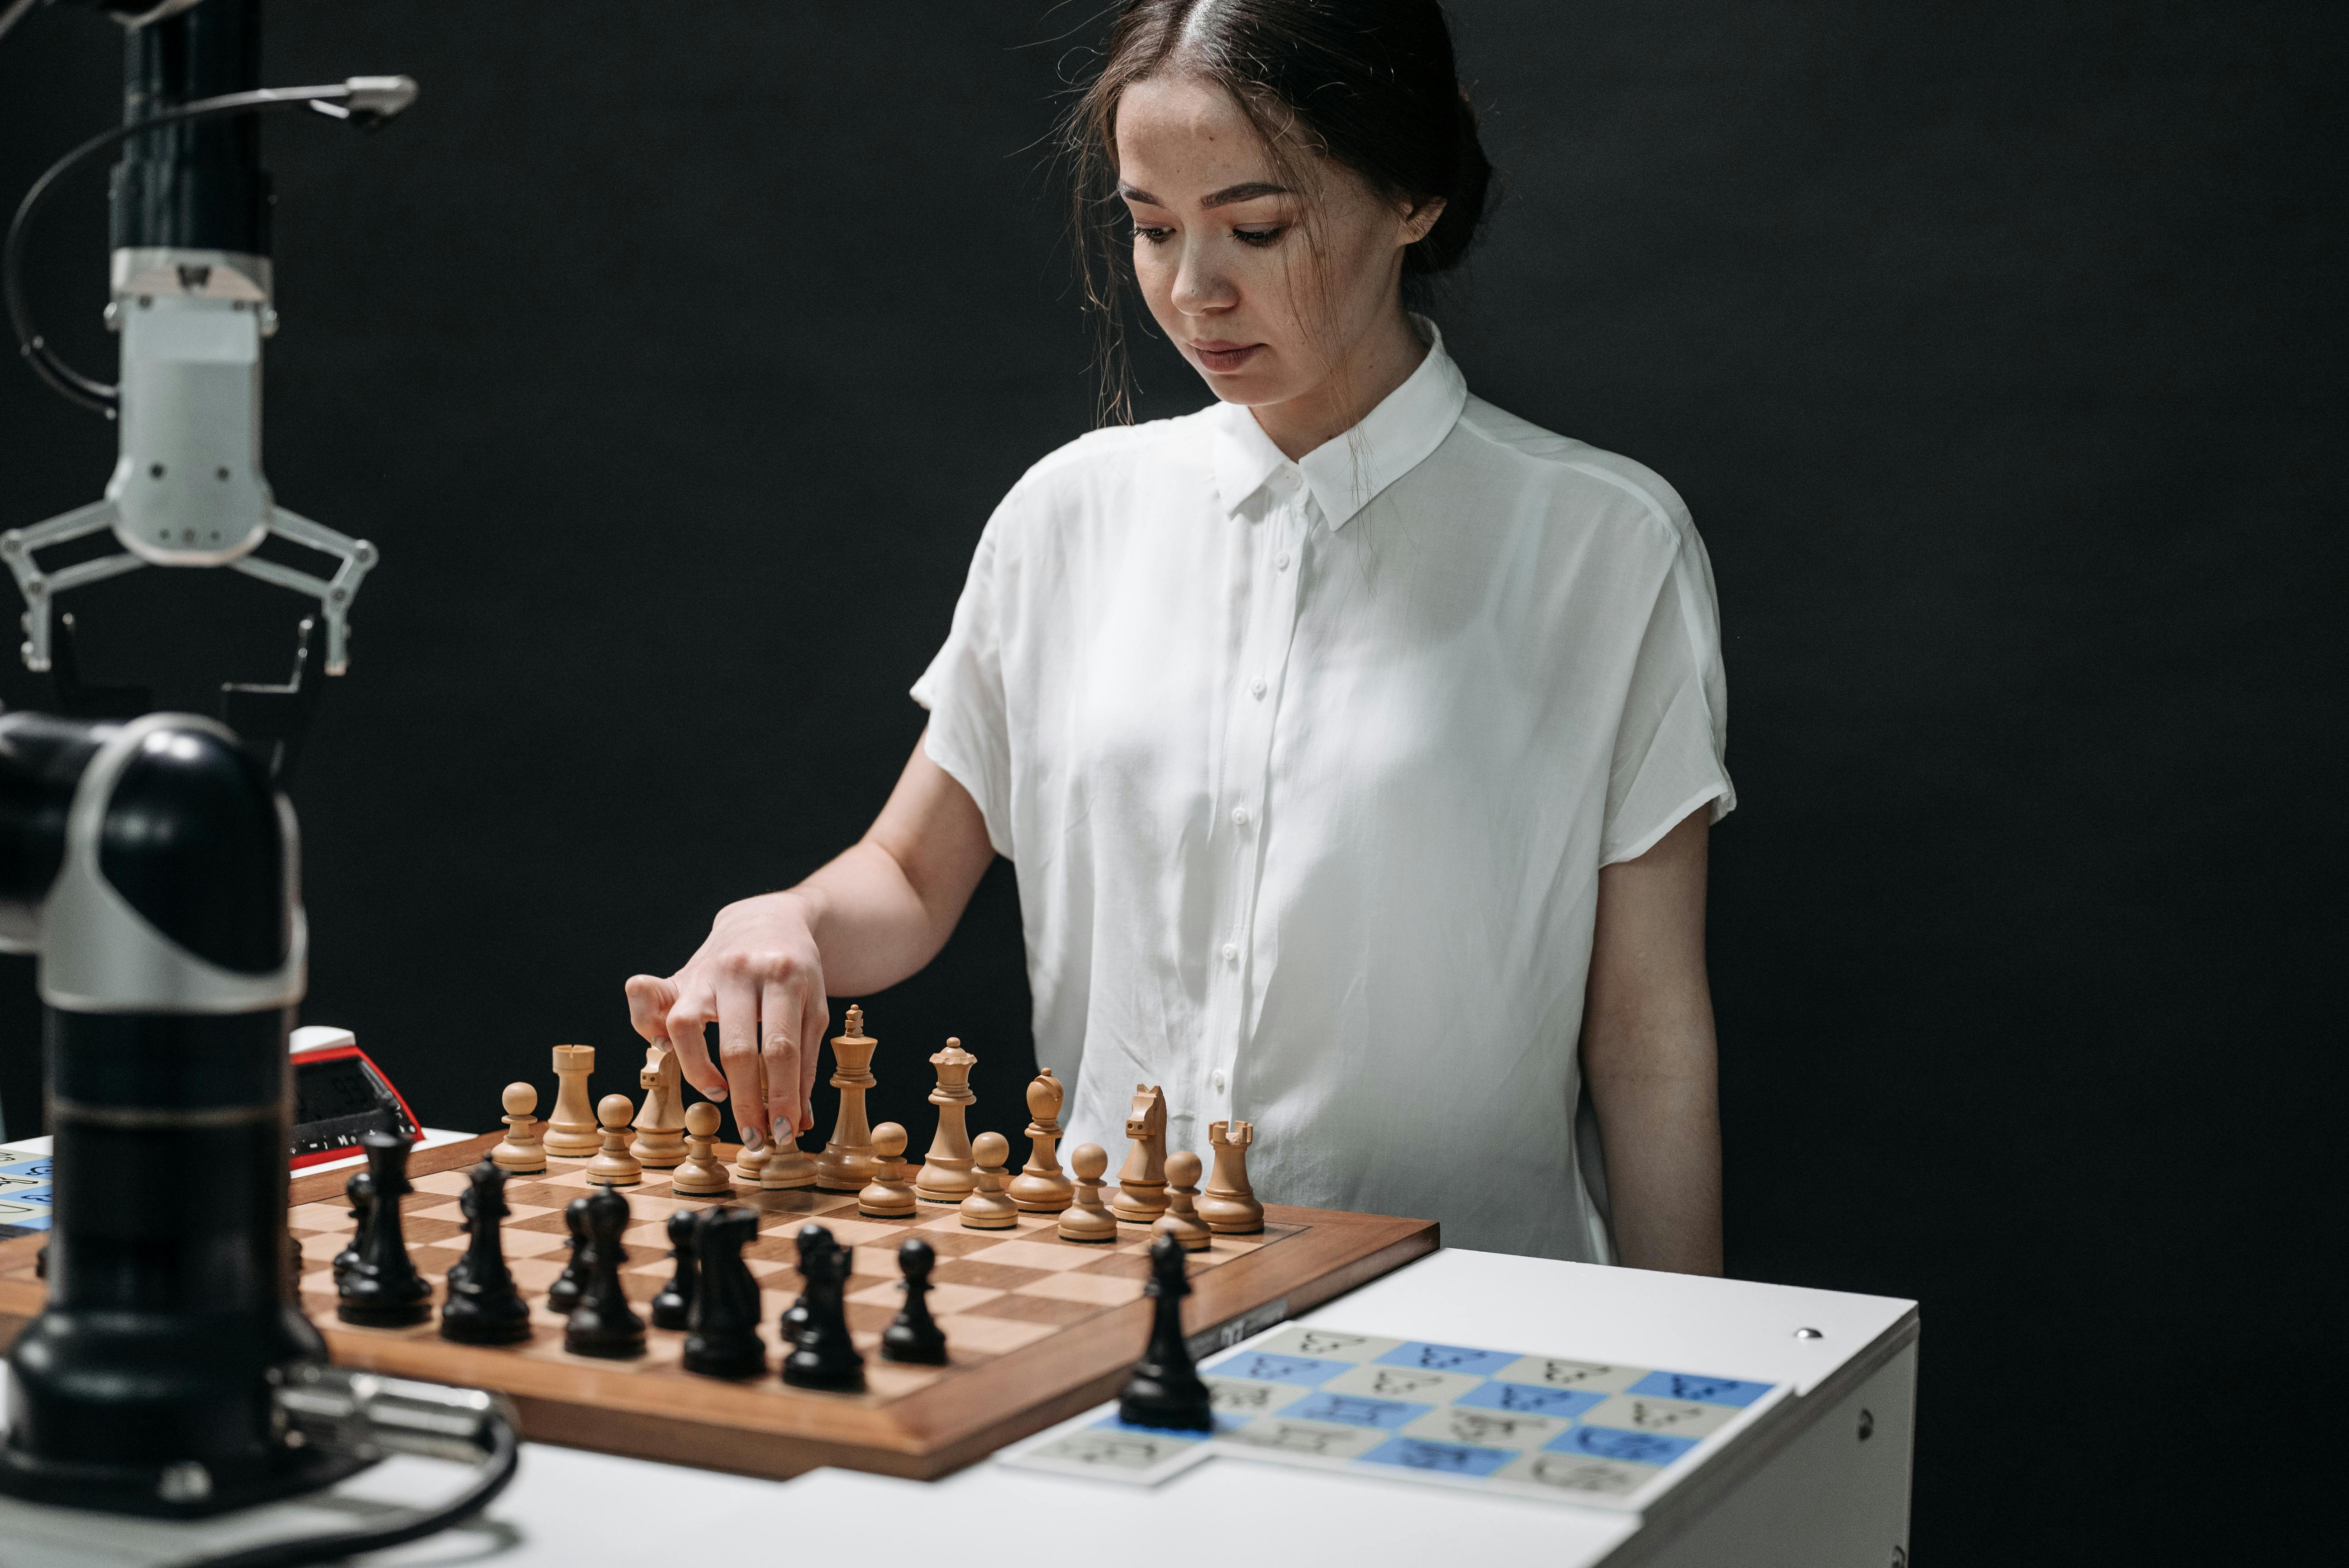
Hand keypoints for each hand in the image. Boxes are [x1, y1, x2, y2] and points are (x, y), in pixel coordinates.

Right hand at [625, 890, 827, 1148]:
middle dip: (745, 1101)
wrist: (766, 920)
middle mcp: (741, 970)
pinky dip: (646, 1026)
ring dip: (699, 1071)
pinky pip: (647, 998)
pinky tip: (664, 1051)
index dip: (781, 1097)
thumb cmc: (794, 974)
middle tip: (753, 1136)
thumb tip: (799, 1122)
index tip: (782, 1133)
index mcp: (785, 976)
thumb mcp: (813, 1010)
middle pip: (737, 1047)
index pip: (781, 1049)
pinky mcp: (679, 974)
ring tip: (719, 1093)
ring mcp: (706, 970)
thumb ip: (805, 1064)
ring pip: (685, 1025)